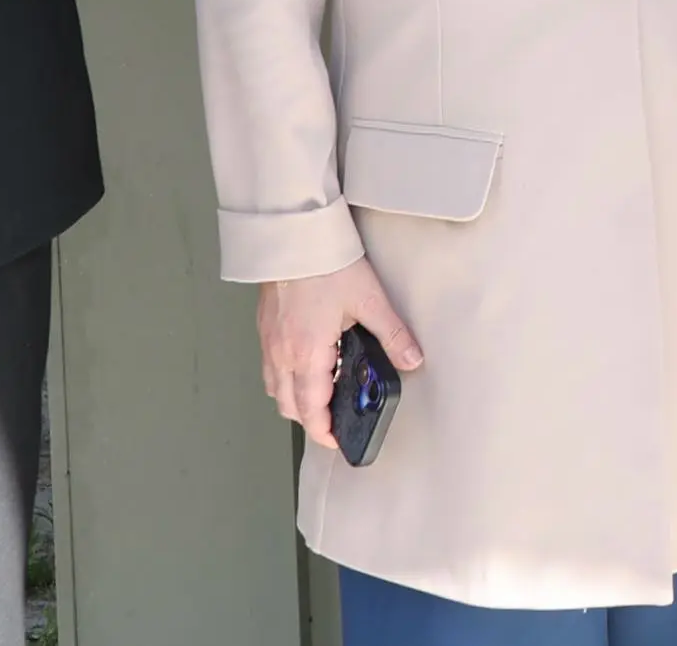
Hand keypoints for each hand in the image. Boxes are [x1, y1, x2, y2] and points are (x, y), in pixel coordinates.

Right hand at [256, 258, 423, 449]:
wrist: (295, 236)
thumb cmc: (327, 265)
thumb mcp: (369, 300)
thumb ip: (392, 334)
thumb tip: (411, 359)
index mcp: (307, 353)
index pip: (310, 408)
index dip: (322, 430)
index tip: (335, 440)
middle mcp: (281, 353)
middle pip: (287, 404)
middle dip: (308, 418)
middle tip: (331, 419)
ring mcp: (268, 340)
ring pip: (274, 386)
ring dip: (293, 397)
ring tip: (319, 392)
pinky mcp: (265, 326)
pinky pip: (270, 365)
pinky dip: (284, 376)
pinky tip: (305, 361)